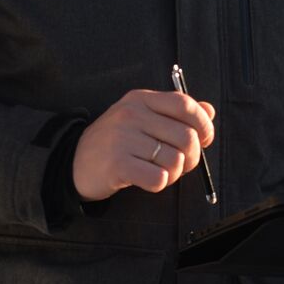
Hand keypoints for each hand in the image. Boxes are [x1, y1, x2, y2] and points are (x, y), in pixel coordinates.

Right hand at [72, 89, 215, 201]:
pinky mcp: (117, 165)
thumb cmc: (117, 141)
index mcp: (141, 99)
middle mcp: (131, 114)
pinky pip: (158, 178)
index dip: (203, 124)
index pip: (184, 104)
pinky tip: (148, 179)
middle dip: (192, 157)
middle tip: (182, 164)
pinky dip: (160, 183)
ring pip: (175, 160)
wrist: (74, 162)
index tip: (205, 139)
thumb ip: (176, 113)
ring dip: (175, 173)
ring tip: (162, 172)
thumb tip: (210, 111)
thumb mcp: (142, 117)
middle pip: (186, 137)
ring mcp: (122, 138)